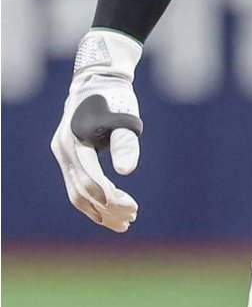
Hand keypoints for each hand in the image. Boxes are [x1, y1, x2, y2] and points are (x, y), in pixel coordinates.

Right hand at [51, 29, 143, 231]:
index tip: (132, 208)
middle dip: (107, 209)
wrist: (97, 82)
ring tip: (125, 223)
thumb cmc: (115, 99)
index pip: (89, 178)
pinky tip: (113, 212)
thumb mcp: (125, 118)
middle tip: (132, 219)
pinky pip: (78, 187)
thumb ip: (126, 144)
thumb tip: (126, 172)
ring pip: (77, 194)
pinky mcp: (70, 159)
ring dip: (100, 212)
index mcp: (73, 141)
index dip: (110, 197)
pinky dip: (95, 202)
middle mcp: (63, 151)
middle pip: (81, 191)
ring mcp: (63, 156)